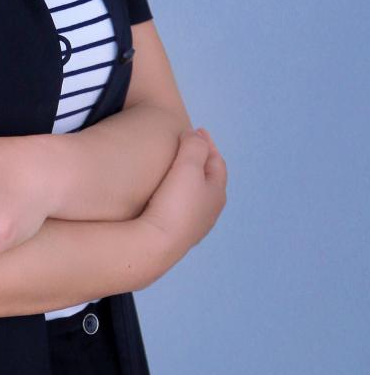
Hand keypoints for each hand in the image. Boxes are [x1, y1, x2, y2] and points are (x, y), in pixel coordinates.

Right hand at [138, 127, 227, 269]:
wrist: (157, 244)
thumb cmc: (175, 204)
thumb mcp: (189, 167)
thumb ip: (195, 146)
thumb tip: (195, 136)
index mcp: (217, 192)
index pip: (217, 161)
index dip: (208, 144)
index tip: (197, 130)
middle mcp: (210, 210)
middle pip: (210, 180)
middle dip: (201, 161)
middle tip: (189, 147)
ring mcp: (194, 225)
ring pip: (196, 197)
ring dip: (189, 181)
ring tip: (177, 171)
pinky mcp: (177, 235)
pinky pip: (181, 210)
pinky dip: (178, 197)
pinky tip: (166, 197)